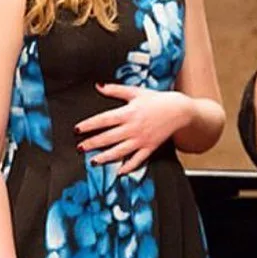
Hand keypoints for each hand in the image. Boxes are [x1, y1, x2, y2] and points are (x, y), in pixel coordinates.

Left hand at [75, 83, 190, 170]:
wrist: (179, 111)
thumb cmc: (157, 100)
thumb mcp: (136, 92)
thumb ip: (116, 90)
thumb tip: (99, 86)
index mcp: (128, 113)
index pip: (103, 120)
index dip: (88, 125)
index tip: (77, 130)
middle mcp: (133, 128)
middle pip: (108, 138)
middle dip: (92, 144)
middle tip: (80, 148)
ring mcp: (141, 140)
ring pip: (119, 151)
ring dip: (105, 157)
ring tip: (93, 162)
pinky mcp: (149, 148)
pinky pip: (137, 160)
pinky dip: (128, 167)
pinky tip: (119, 171)